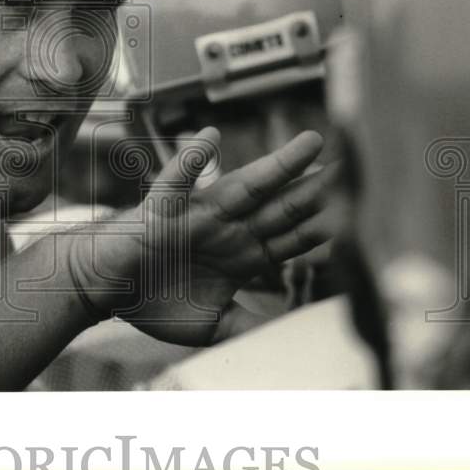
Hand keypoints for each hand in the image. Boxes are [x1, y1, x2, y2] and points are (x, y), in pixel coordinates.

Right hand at [72, 127, 339, 345]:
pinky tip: (209, 138)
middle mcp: (227, 227)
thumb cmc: (154, 299)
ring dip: (277, 166)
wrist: (103, 288)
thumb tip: (292, 331)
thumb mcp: (213, 325)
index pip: (293, 239)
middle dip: (320, 191)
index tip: (366, 217)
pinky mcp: (163, 210)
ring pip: (245, 187)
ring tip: (310, 144)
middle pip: (282, 207)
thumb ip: (251, 324)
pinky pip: (176, 181)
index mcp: (241, 253)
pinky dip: (191, 160)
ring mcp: (198, 215)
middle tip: (358, 168)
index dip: (328, 230)